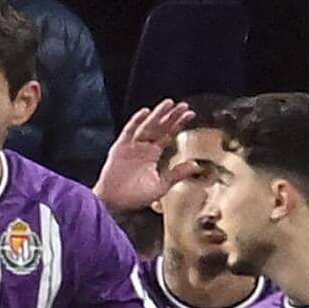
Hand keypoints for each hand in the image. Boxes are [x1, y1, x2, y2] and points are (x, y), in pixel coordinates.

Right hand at [94, 98, 193, 217]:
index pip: (167, 135)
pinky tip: (145, 113)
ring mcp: (131, 146)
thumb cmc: (134, 197)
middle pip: (159, 128)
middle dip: (171, 116)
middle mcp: (142, 148)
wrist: (113, 203)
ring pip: (147, 126)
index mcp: (152, 155)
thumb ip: (177, 174)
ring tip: (169, 104)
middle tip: (183, 105)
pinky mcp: (120, 147)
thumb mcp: (161, 185)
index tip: (190, 114)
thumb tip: (195, 165)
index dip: (178, 124)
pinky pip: (129, 132)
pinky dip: (136, 122)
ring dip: (157, 115)